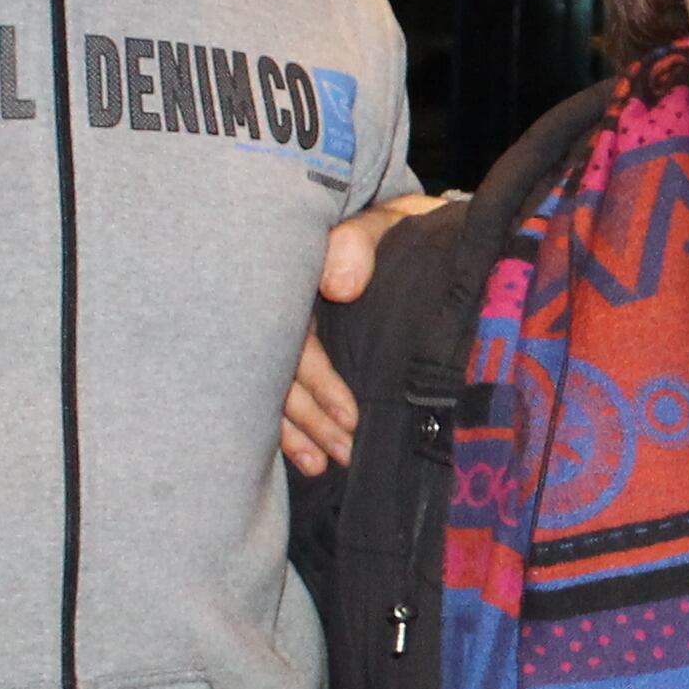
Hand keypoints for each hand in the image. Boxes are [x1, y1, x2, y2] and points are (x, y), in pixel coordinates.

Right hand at [282, 194, 449, 478]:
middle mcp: (281, 309)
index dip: (316, 381)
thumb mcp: (383, 222)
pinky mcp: (300, 351)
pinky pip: (282, 393)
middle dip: (309, 418)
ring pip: (277, 388)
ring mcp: (288, 331)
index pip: (292, 338)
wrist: (411, 227)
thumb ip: (359, 241)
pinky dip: (293, 429)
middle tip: (343, 452)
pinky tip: (308, 459)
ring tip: (324, 466)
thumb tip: (341, 287)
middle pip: (279, 371)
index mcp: (293, 278)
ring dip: (300, 431)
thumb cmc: (398, 227)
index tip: (348, 417)